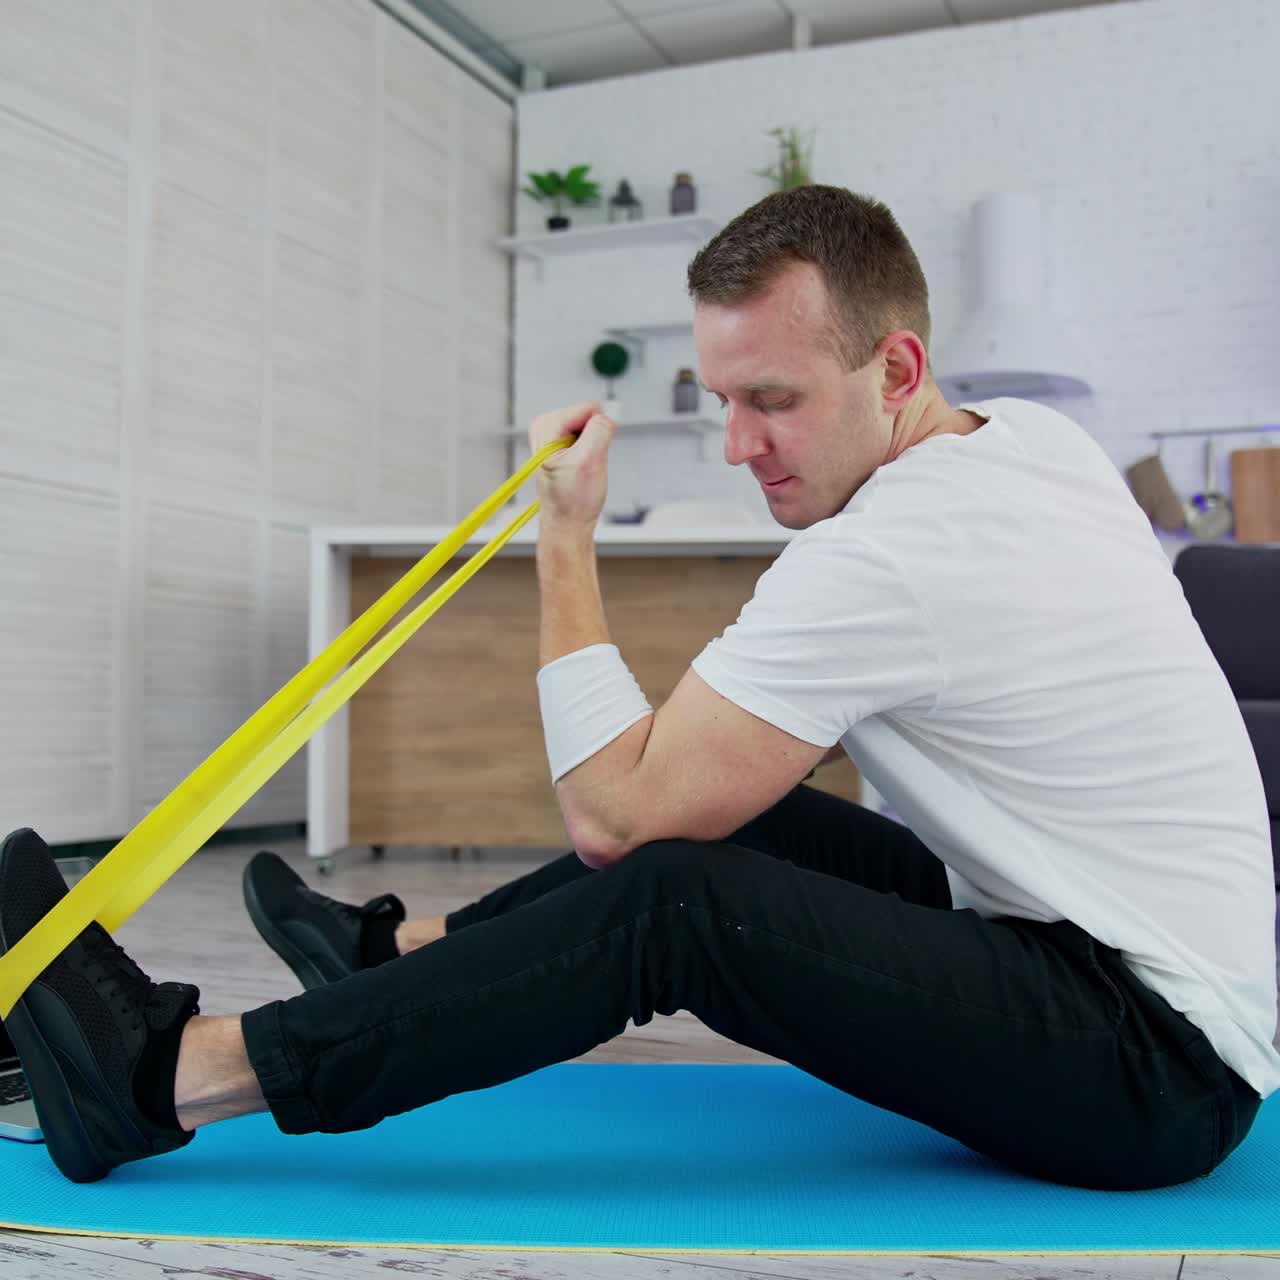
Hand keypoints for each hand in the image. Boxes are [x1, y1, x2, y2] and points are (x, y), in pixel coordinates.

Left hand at [528, 401, 616, 529]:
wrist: (568, 524)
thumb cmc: (573, 501)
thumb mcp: (590, 462)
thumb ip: (599, 431)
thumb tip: (607, 414)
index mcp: (545, 427)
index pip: (588, 409)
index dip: (598, 431)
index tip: (591, 455)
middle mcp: (545, 427)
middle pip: (588, 416)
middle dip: (596, 439)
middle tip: (587, 463)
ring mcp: (553, 436)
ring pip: (591, 427)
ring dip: (594, 447)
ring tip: (584, 468)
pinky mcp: (562, 445)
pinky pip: (589, 437)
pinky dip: (592, 452)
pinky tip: (583, 469)